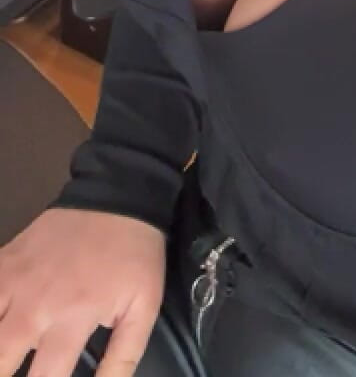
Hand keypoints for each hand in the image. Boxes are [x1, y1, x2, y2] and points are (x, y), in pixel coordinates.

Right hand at [0, 209, 165, 376]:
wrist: (119, 194)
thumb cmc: (133, 256)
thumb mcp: (143, 307)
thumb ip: (122, 357)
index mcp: (71, 319)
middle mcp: (35, 304)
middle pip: (1, 359)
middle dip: (4, 372)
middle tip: (14, 370)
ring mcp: (15, 279)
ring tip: (4, 354)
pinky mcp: (5, 258)